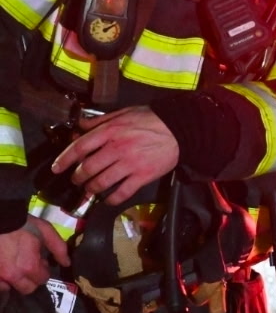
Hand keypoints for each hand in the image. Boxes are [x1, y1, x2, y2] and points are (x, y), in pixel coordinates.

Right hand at [0, 216, 69, 293]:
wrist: (0, 220)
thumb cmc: (24, 225)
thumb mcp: (46, 232)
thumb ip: (59, 248)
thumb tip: (66, 263)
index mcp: (29, 266)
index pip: (42, 280)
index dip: (44, 271)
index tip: (42, 262)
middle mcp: (13, 276)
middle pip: (27, 289)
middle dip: (32, 280)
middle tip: (30, 267)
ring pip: (11, 288)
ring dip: (16, 281)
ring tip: (17, 267)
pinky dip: (3, 281)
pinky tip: (6, 269)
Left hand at [51, 105, 178, 204]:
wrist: (181, 129)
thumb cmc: (152, 119)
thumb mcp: (124, 113)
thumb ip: (101, 121)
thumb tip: (79, 127)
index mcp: (111, 131)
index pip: (80, 147)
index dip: (64, 159)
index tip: (57, 168)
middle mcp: (117, 149)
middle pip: (87, 168)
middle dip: (77, 177)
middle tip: (76, 179)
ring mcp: (130, 164)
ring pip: (101, 183)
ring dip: (91, 189)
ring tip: (89, 189)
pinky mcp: (142, 176)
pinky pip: (121, 193)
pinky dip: (111, 199)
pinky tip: (108, 200)